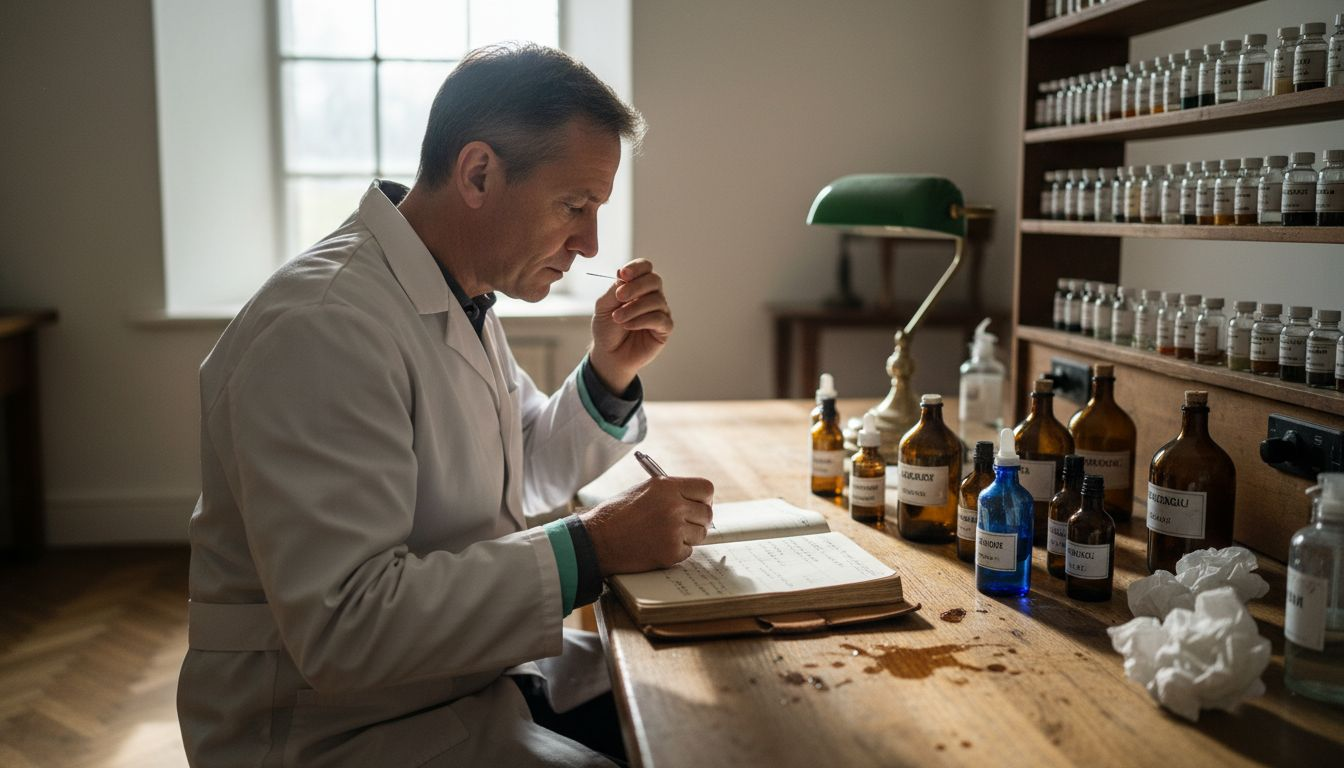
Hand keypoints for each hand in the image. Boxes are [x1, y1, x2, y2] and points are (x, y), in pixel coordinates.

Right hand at [580, 476, 713, 574]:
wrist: (596, 541)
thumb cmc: (615, 515)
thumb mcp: (643, 491)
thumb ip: (670, 493)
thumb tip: (693, 501)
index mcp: (667, 486)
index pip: (706, 488)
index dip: (704, 498)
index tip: (699, 504)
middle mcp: (674, 506)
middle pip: (707, 513)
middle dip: (698, 520)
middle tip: (685, 524)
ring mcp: (674, 530)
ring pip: (700, 534)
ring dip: (688, 537)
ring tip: (664, 536)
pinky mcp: (671, 552)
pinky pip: (688, 552)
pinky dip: (676, 552)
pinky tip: (656, 547)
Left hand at [589, 259, 671, 392]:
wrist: (608, 354)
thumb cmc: (607, 328)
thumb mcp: (604, 306)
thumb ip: (614, 289)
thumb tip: (623, 274)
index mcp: (638, 286)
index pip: (645, 267)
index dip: (636, 268)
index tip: (622, 274)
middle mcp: (652, 296)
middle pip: (654, 280)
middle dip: (635, 287)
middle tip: (619, 297)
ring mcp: (661, 311)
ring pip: (656, 300)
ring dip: (634, 308)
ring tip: (618, 318)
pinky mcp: (664, 329)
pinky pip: (659, 319)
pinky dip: (641, 320)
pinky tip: (628, 326)